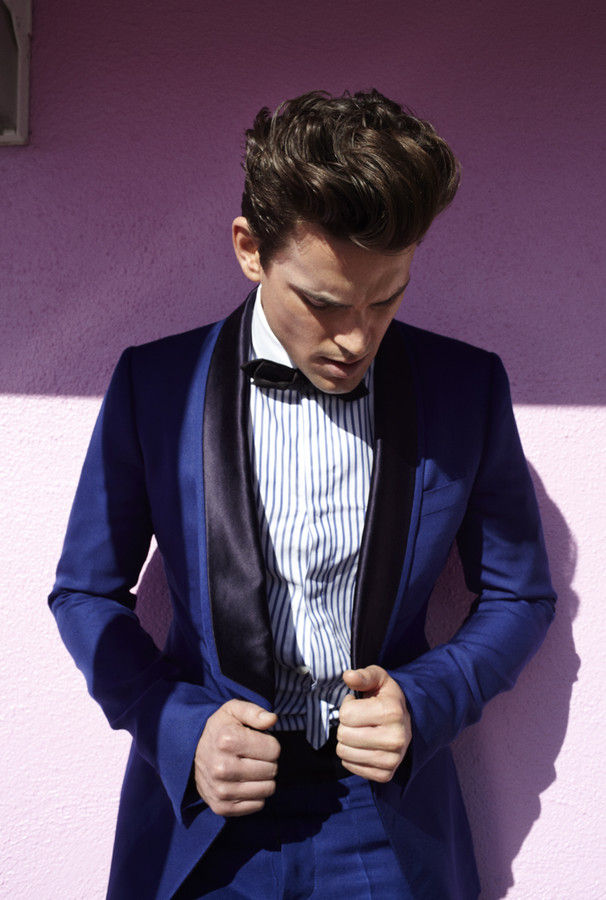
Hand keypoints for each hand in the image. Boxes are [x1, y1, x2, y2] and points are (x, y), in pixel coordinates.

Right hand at [194, 700, 279, 815]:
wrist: (192, 753)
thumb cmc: (220, 729)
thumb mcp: (233, 710)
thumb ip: (254, 711)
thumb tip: (272, 719)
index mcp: (227, 740)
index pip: (274, 750)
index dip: (270, 744)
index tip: (257, 741)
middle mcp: (221, 768)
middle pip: (272, 770)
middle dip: (268, 761)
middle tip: (253, 756)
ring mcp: (220, 790)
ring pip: (267, 789)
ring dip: (263, 779)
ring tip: (249, 768)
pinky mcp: (221, 807)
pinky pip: (258, 805)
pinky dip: (256, 794)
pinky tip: (244, 783)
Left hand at [337, 665, 410, 782]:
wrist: (407, 721)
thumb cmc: (387, 698)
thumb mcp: (378, 679)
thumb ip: (363, 675)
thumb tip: (348, 676)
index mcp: (392, 712)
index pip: (346, 715)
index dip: (348, 706)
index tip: (359, 704)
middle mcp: (395, 738)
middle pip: (343, 736)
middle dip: (346, 725)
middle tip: (359, 720)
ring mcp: (392, 759)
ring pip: (344, 753)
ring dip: (347, 742)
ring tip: (361, 732)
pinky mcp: (386, 774)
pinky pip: (351, 767)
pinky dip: (352, 756)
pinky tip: (364, 746)